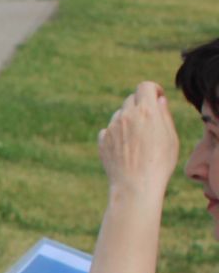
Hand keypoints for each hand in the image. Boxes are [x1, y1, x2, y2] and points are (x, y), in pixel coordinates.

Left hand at [99, 81, 179, 200]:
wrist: (136, 186)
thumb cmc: (159, 162)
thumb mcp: (170, 137)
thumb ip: (163, 115)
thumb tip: (158, 100)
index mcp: (146, 111)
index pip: (145, 86)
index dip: (152, 89)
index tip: (156, 98)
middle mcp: (126, 116)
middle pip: (131, 99)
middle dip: (140, 105)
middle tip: (148, 121)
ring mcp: (111, 128)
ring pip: (119, 115)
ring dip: (127, 120)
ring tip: (138, 140)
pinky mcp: (102, 141)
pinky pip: (108, 130)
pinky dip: (115, 134)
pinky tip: (125, 148)